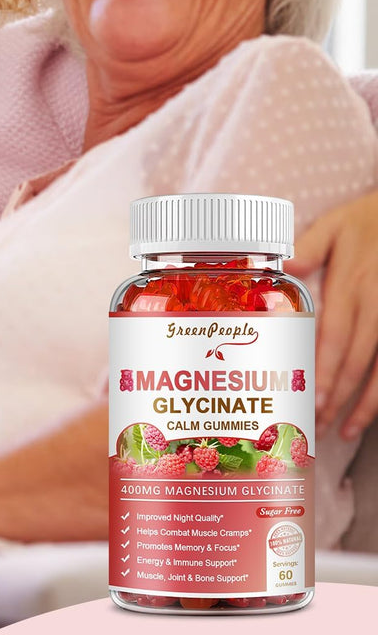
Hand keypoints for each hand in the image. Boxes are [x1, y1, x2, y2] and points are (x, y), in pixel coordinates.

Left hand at [288, 190, 377, 438]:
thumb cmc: (370, 221)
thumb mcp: (336, 226)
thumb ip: (307, 247)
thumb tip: (282, 269)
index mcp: (352, 286)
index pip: (335, 338)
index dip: (324, 372)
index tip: (311, 399)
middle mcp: (377, 307)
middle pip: (357, 361)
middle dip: (337, 397)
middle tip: (316, 424)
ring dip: (367, 405)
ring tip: (345, 430)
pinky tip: (373, 410)